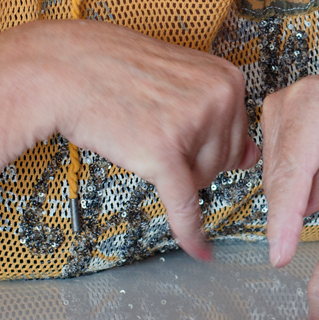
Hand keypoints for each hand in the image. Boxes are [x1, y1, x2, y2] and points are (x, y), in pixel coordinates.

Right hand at [25, 20, 259, 260]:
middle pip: (222, 163)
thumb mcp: (182, 79)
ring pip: (202, 183)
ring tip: (143, 141)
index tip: (183, 139)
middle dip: (189, 162)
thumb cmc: (116, 72)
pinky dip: (190, 232)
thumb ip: (219, 115)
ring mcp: (193, 125)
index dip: (205, 146)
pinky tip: (199, 250)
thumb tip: (252, 158)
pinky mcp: (163, 153)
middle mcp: (219, 99)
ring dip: (173, 176)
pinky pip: (184, 205)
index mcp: (228, 80)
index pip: (237, 138)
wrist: (66, 69)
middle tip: (154, 136)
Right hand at [258, 60, 318, 266]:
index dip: (285, 217)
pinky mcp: (282, 133)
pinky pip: (291, 179)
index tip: (281, 254)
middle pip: (284, 180)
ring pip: (286, 183)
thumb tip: (301, 205)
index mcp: (311, 100)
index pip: (291, 171)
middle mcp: (286, 104)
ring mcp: (280, 117)